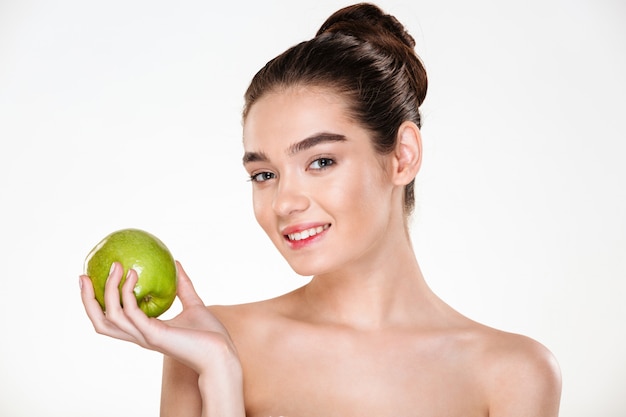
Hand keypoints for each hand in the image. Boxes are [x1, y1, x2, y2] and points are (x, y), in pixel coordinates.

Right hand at [80, 261, 239, 375]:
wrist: (222, 354)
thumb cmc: (210, 335)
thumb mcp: (194, 304)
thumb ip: (183, 286)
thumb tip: (176, 263)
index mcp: (145, 330)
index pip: (111, 319)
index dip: (97, 303)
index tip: (92, 279)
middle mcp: (139, 335)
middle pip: (100, 322)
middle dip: (87, 300)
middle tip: (84, 275)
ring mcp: (144, 336)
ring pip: (111, 316)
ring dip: (109, 289)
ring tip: (117, 266)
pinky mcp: (154, 335)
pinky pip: (132, 313)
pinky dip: (128, 293)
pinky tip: (134, 275)